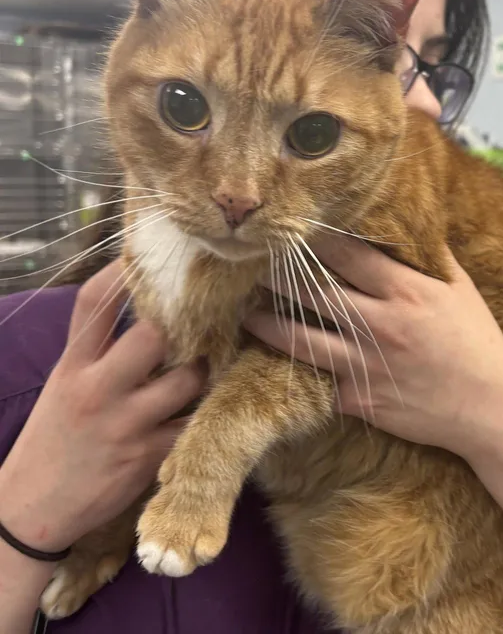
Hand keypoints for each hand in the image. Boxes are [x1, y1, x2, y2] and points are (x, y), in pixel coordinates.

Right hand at [0, 260, 204, 552]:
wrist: (30, 510)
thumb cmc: (54, 437)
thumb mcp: (65, 385)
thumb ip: (99, 349)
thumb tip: (145, 309)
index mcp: (73, 366)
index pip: (94, 304)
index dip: (121, 273)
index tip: (146, 256)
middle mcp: (98, 389)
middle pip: (154, 335)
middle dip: (182, 328)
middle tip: (200, 326)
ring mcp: (125, 423)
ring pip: (187, 379)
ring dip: (203, 372)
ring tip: (205, 369)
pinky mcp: (148, 456)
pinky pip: (192, 424)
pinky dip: (203, 416)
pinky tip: (208, 411)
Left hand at [245, 237, 502, 457]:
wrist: (489, 407)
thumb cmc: (478, 342)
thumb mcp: (461, 290)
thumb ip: (431, 258)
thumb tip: (412, 226)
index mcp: (406, 291)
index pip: (347, 255)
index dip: (315, 240)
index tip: (292, 230)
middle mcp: (379, 324)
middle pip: (312, 292)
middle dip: (277, 277)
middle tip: (252, 266)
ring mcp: (365, 364)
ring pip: (299, 339)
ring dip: (266, 324)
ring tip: (245, 313)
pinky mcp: (358, 400)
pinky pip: (320, 381)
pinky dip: (299, 373)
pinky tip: (273, 364)